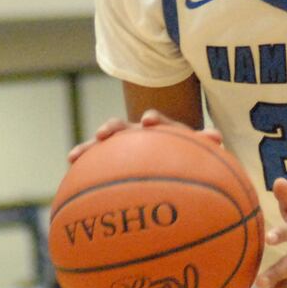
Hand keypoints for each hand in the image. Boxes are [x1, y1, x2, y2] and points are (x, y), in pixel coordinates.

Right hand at [67, 109, 220, 161]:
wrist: (173, 163)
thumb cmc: (188, 161)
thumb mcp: (198, 156)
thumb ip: (205, 144)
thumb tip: (217, 137)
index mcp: (165, 134)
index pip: (161, 124)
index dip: (156, 121)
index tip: (150, 122)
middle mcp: (142, 136)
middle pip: (126, 129)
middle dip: (115, 129)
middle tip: (105, 133)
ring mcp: (126, 146)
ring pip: (106, 144)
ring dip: (91, 147)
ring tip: (75, 155)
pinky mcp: (112, 158)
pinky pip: (96, 161)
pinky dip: (85, 161)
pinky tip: (70, 165)